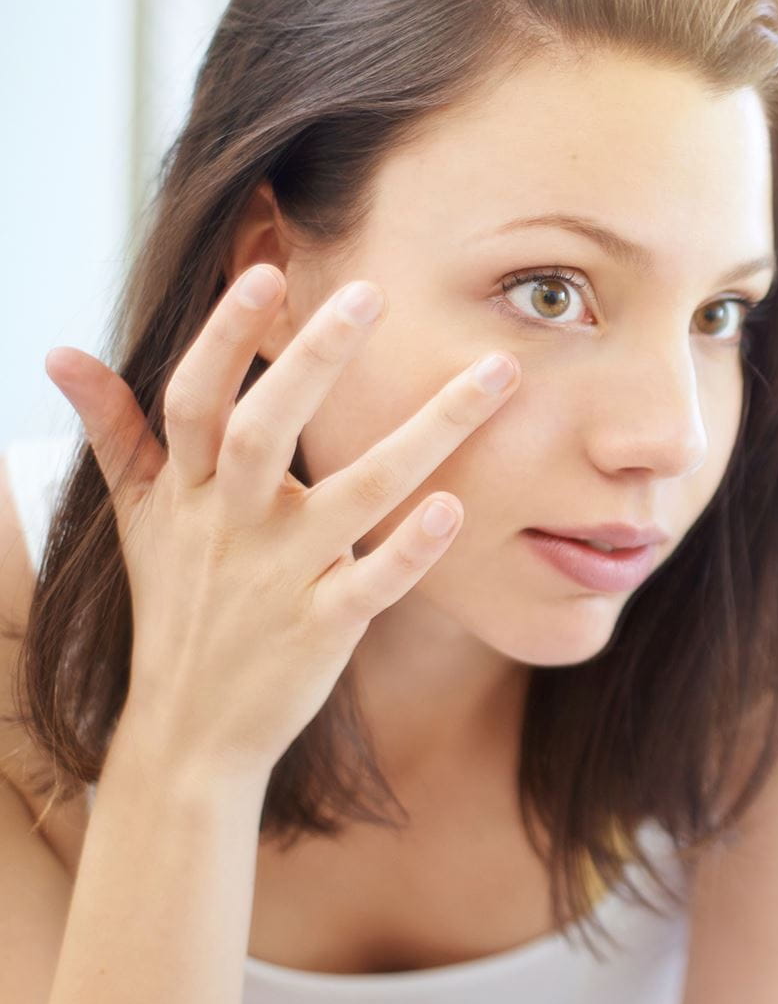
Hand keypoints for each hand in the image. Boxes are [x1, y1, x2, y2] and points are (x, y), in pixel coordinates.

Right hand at [44, 264, 520, 778]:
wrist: (187, 731)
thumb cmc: (178, 605)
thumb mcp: (137, 516)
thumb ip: (115, 429)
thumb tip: (59, 352)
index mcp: (187, 490)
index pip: (194, 399)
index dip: (223, 338)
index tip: (264, 272)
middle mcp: (231, 525)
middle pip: (264, 430)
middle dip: (312, 360)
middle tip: (373, 293)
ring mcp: (278, 578)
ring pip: (354, 495)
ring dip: (427, 434)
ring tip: (493, 377)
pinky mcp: (322, 629)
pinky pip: (371, 585)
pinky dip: (409, 550)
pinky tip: (455, 508)